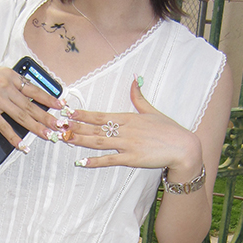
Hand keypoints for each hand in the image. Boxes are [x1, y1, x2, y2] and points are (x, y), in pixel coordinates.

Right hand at [0, 60, 58, 147]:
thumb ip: (9, 81)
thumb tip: (24, 91)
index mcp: (10, 76)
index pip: (34, 89)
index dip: (49, 99)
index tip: (61, 105)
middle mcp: (6, 87)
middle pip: (31, 106)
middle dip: (48, 117)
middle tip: (60, 126)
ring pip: (22, 116)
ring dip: (36, 128)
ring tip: (48, 135)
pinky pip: (4, 127)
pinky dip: (14, 137)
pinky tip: (22, 145)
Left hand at [68, 77, 203, 176]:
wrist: (183, 147)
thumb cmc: (169, 130)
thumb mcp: (152, 111)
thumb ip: (139, 97)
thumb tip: (134, 80)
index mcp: (128, 118)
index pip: (100, 115)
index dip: (82, 114)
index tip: (68, 112)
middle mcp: (125, 130)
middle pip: (95, 128)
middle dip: (75, 127)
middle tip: (58, 126)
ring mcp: (128, 145)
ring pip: (99, 142)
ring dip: (81, 141)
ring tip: (65, 139)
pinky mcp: (132, 159)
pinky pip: (110, 160)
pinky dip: (96, 161)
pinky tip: (82, 162)